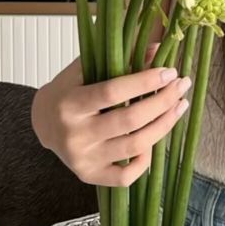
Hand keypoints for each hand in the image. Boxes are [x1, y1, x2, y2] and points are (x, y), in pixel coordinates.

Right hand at [31, 45, 191, 186]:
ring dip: (165, 125)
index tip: (169, 71)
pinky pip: (125, 177)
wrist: (42, 123)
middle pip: (130, 120)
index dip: (145, 81)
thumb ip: (119, 57)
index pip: (112, 92)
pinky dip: (145, 160)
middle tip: (182, 85)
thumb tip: (157, 48)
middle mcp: (75, 134)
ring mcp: (83, 159)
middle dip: (163, 101)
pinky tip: (155, 138)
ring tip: (180, 106)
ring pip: (135, 146)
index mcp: (70, 103)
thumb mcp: (86, 68)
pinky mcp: (90, 176)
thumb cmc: (68, 91)